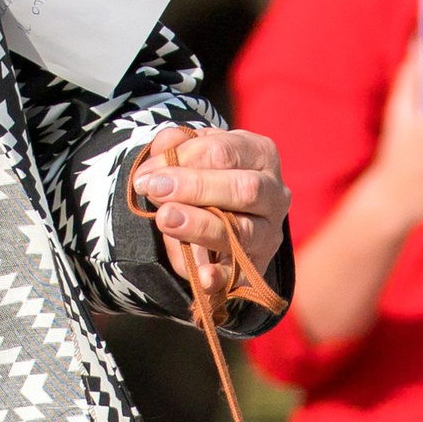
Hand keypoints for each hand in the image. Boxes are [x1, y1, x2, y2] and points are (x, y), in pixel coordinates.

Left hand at [130, 126, 285, 304]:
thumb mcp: (191, 155)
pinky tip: (202, 277)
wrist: (215, 214)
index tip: (148, 171)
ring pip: (242, 231)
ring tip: (166, 219)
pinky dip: (221, 277)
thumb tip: (164, 144)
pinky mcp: (255, 267)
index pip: (226, 151)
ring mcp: (269, 233)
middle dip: (196, 188)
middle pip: (244, 189)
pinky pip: (241, 275)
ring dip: (200, 225)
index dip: (184, 158)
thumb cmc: (204, 176)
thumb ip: (176, 147)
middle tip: (155, 189)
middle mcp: (274, 194)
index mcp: (261, 155)